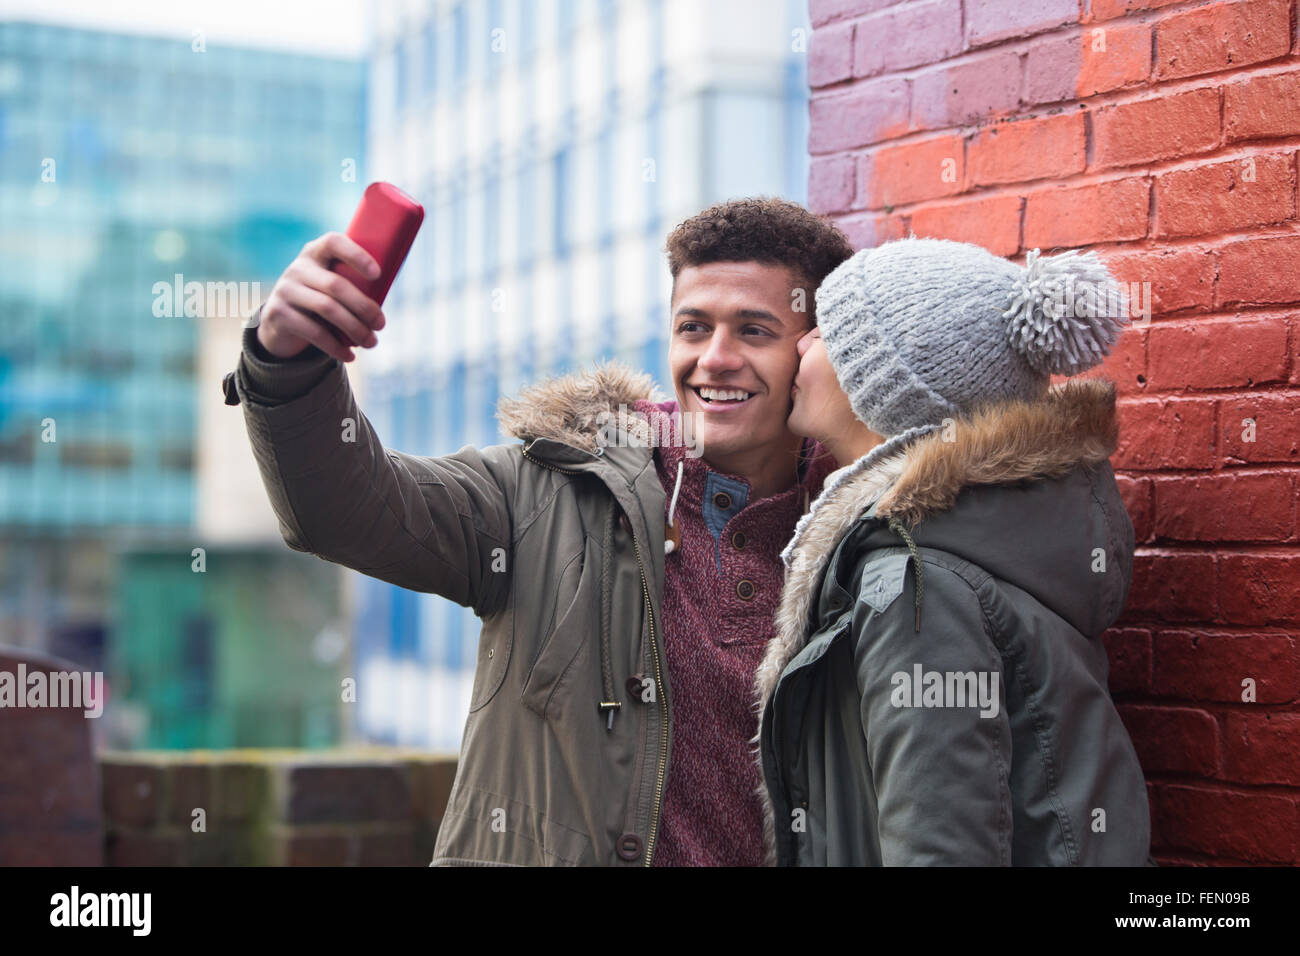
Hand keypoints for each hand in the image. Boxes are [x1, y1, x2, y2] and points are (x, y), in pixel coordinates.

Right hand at [254, 232, 385, 361]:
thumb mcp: (333, 288)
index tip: (378, 274)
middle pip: (336, 285)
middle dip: (364, 307)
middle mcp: (298, 268)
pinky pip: (314, 332)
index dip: (356, 255)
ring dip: (355, 328)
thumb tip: (382, 309)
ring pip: (327, 308)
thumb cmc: (321, 301)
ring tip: (371, 342)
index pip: (334, 243)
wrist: (281, 323)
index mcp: (315, 253)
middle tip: (381, 325)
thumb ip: (353, 286)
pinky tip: (350, 356)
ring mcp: (285, 290)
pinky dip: (336, 347)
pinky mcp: (278, 314)